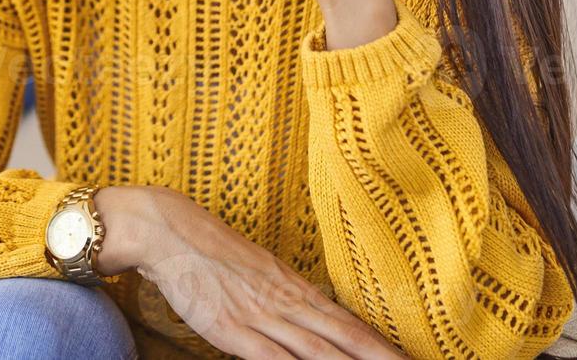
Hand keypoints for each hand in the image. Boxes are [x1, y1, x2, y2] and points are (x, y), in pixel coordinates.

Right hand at [97, 185, 404, 358]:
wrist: (169, 229)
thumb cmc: (210, 250)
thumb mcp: (256, 269)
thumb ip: (284, 295)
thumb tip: (312, 314)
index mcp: (292, 285)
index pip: (346, 320)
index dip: (378, 342)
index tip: (407, 356)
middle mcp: (284, 301)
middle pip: (342, 336)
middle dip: (378, 357)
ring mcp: (259, 315)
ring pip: (316, 349)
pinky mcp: (231, 328)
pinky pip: (271, 358)